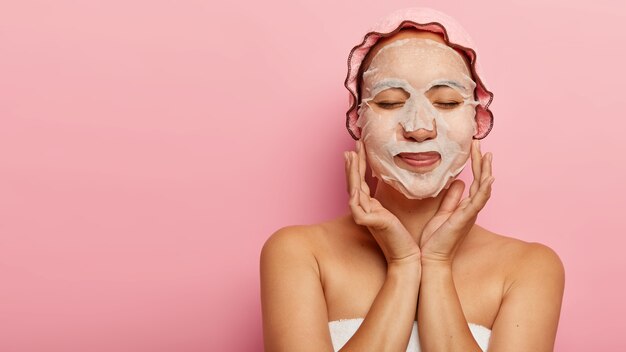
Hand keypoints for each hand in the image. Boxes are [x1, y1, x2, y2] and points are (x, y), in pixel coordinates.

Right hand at [345, 140, 420, 265]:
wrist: (408, 256)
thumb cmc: (406, 235)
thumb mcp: (402, 207)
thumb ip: (400, 191)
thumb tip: (405, 174)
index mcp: (371, 206)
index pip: (362, 180)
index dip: (361, 163)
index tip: (362, 146)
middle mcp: (365, 209)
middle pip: (354, 181)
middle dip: (354, 162)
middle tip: (356, 143)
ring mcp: (364, 216)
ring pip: (353, 189)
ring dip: (352, 171)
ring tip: (352, 155)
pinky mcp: (368, 222)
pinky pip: (357, 205)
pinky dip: (355, 193)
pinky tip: (355, 182)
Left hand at [419, 140, 494, 264]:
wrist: (431, 258)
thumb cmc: (435, 239)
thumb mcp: (442, 212)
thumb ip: (451, 198)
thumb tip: (458, 183)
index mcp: (466, 206)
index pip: (475, 180)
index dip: (476, 164)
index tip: (473, 147)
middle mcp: (472, 208)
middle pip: (482, 180)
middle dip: (481, 161)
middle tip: (478, 142)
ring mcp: (471, 213)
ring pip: (484, 188)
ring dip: (486, 170)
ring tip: (486, 153)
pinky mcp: (466, 218)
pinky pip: (479, 201)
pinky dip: (485, 189)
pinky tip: (489, 177)